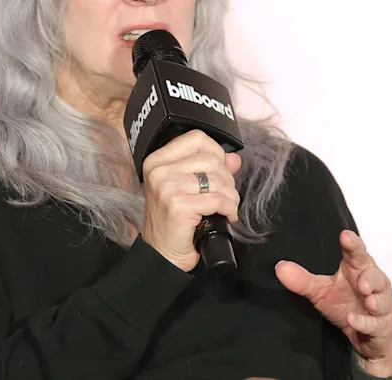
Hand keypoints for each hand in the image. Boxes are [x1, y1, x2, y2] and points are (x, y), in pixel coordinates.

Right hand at [141, 130, 241, 271]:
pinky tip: (226, 216)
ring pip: (218, 179)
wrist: (162, 254)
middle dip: (227, 179)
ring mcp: (168, 187)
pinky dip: (229, 209)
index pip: (196, 138)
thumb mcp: (187, 188)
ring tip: (226, 207)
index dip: (216, 152)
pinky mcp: (179, 206)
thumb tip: (233, 159)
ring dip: (230, 196)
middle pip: (211, 159)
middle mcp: (159, 171)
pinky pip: (219, 199)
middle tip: (224, 196)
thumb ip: (209, 169)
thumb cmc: (172, 222)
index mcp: (158, 161)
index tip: (219, 170)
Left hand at [275, 230, 391, 376]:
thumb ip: (302, 280)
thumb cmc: (346, 305)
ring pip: (383, 300)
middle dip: (370, 277)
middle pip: (376, 275)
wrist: (368, 337)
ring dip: (376, 300)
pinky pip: (376, 324)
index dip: (353, 244)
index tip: (345, 236)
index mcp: (358, 270)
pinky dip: (365, 322)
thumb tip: (280, 268)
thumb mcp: (320, 292)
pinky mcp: (382, 326)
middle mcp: (373, 284)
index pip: (357, 253)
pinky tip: (353, 320)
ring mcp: (381, 305)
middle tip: (362, 281)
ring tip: (368, 300)